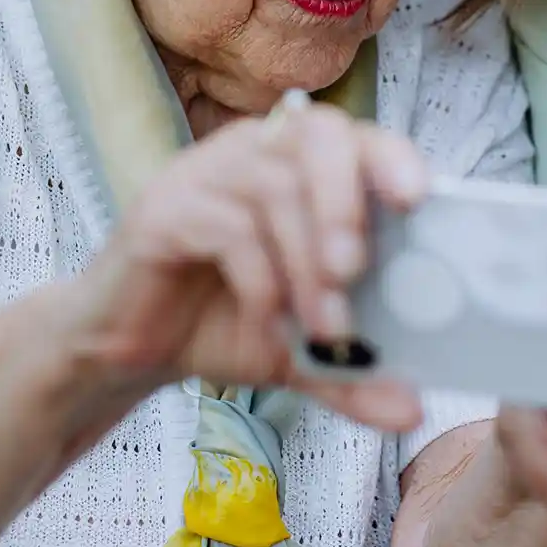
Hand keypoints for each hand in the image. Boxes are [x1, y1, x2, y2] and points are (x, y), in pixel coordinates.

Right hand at [73, 100, 428, 430]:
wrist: (128, 350)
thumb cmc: (223, 326)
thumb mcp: (301, 355)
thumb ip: (354, 374)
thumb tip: (412, 412)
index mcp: (295, 166)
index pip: (351, 134)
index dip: (388, 156)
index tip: (418, 199)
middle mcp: (250, 152)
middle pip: (315, 135)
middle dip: (346, 201)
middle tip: (357, 271)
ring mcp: (202, 173)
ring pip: (273, 186)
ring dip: (307, 261)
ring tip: (324, 327)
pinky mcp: (161, 209)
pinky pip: (224, 226)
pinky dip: (259, 278)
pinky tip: (268, 322)